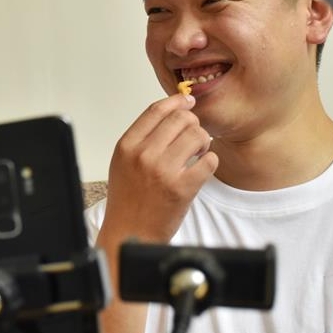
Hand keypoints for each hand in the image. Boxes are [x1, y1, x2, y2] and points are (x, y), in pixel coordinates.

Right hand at [102, 94, 217, 244]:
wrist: (130, 232)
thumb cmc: (128, 198)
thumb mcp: (123, 161)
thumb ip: (142, 137)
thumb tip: (171, 111)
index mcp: (127, 146)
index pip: (156, 111)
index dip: (176, 101)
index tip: (188, 101)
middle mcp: (144, 155)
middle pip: (180, 119)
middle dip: (192, 123)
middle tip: (193, 136)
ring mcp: (163, 171)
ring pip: (197, 136)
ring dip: (202, 142)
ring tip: (197, 153)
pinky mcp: (183, 188)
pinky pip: (209, 161)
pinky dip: (210, 161)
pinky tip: (201, 168)